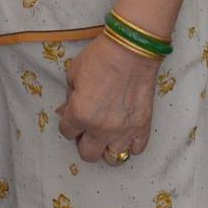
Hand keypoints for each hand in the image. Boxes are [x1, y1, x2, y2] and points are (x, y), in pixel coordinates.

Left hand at [56, 33, 157, 164]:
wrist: (132, 48)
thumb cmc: (100, 56)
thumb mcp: (73, 74)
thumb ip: (68, 98)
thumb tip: (64, 112)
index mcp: (79, 114)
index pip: (67, 133)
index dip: (69, 124)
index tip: (74, 116)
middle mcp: (100, 128)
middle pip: (88, 154)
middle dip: (85, 141)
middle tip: (89, 128)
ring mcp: (123, 130)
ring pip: (112, 159)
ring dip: (107, 147)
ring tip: (108, 134)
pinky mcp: (142, 126)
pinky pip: (135, 150)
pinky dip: (130, 144)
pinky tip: (125, 132)